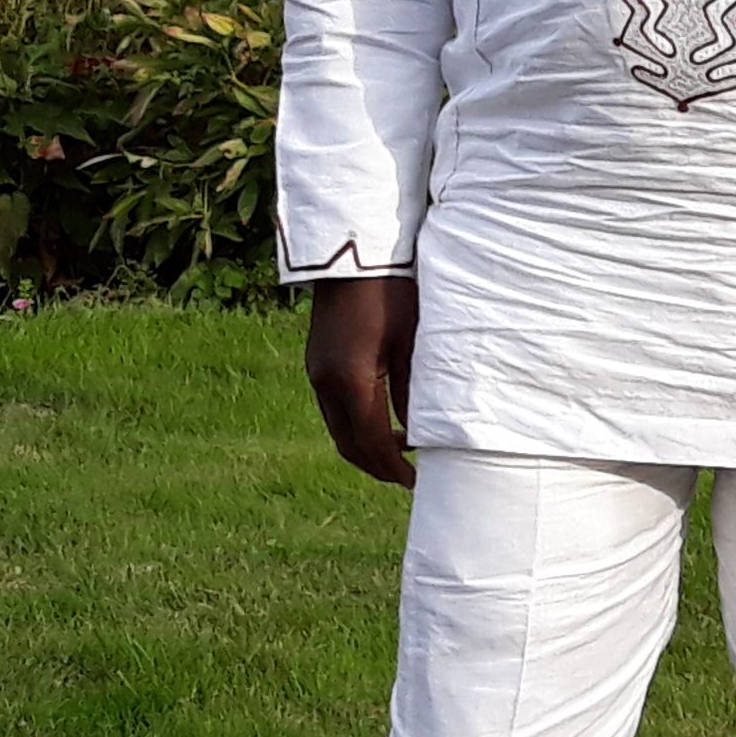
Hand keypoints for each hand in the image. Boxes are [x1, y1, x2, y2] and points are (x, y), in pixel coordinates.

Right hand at [305, 273, 420, 485]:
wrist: (354, 255)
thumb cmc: (391, 293)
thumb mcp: (411, 342)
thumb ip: (412, 390)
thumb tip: (419, 432)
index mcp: (350, 379)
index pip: (371, 440)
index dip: (393, 466)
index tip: (415, 481)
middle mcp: (325, 382)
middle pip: (348, 444)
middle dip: (377, 465)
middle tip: (407, 476)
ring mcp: (316, 373)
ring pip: (338, 429)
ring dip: (365, 447)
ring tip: (399, 452)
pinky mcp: (317, 363)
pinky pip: (333, 409)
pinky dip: (355, 425)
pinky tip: (381, 420)